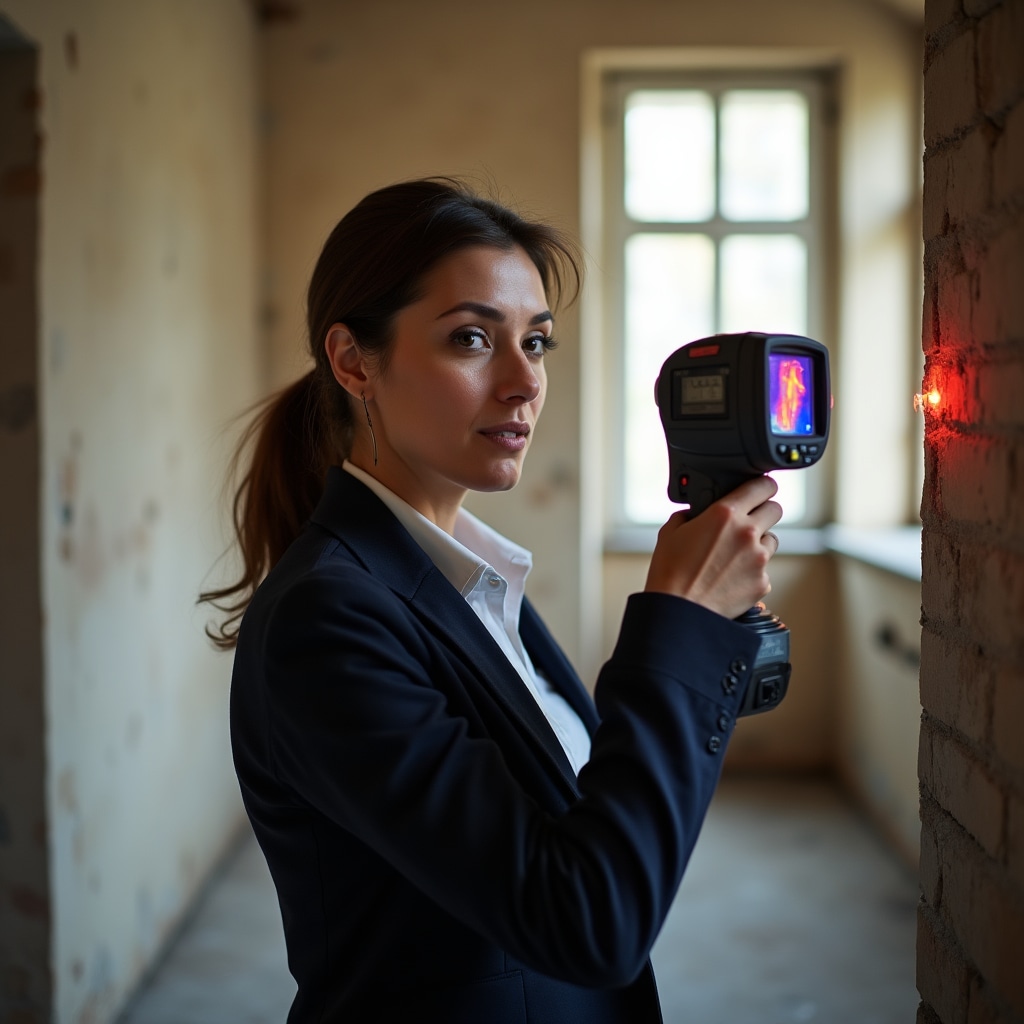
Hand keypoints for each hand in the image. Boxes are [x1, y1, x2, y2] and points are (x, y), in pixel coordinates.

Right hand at [643, 476, 782, 619]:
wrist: (678, 612)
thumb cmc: (670, 573)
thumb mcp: (670, 532)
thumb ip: (689, 515)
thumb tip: (695, 514)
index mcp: (725, 514)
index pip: (762, 486)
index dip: (764, 485)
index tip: (762, 489)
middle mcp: (747, 533)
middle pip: (775, 510)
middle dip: (763, 512)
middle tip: (749, 521)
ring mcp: (758, 559)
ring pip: (772, 540)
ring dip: (758, 543)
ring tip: (734, 556)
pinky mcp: (762, 583)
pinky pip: (764, 570)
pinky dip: (752, 571)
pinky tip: (731, 578)